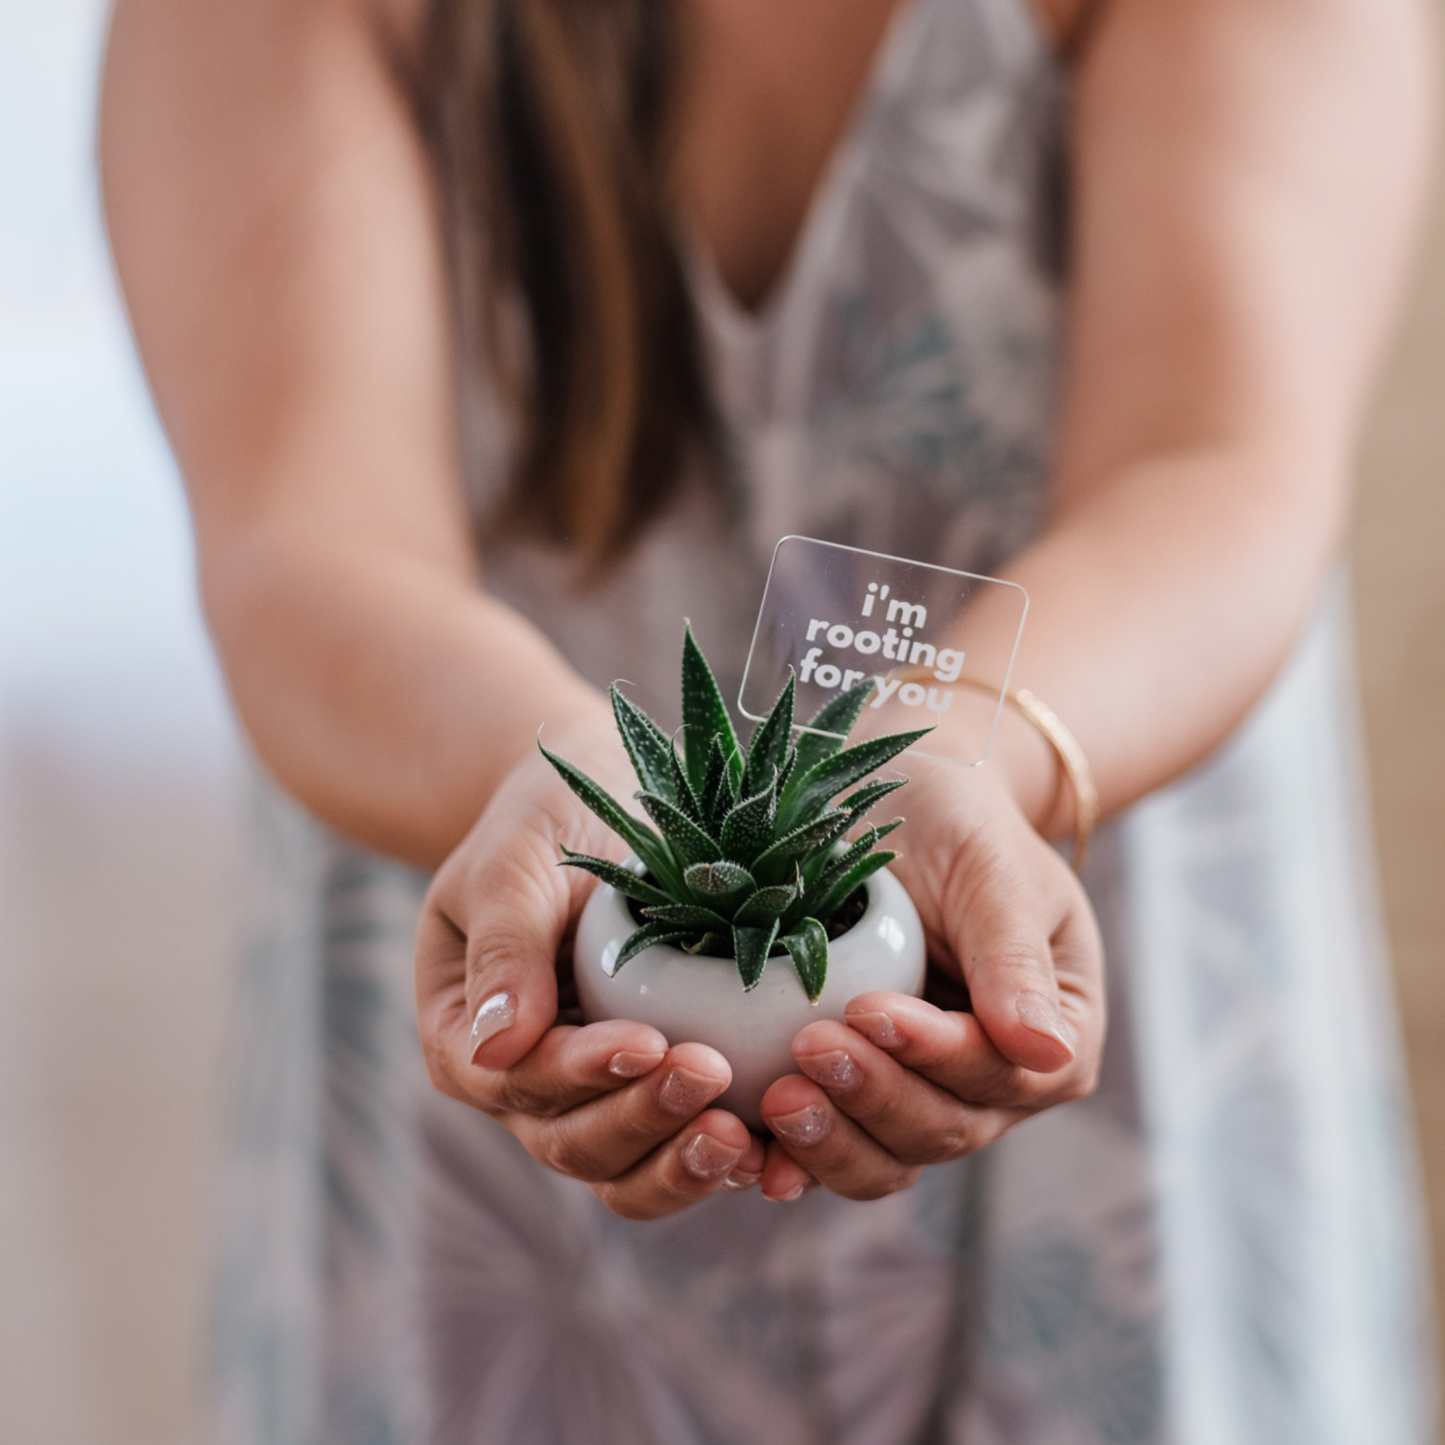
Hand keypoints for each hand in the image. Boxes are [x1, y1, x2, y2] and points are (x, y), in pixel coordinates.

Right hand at [413, 718, 764, 1218]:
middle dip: (642, 1119)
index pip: (517, 1078)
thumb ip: (503, 944)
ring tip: (745, 1139)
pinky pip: (683, 1150)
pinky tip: (775, 1152)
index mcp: (467, 1037)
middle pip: (573, 1142)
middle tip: (712, 1076)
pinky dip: (726, 1161)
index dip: (579, 1072)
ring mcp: (595, 1098)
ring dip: (683, 1164)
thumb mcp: (512, 860)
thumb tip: (495, 1043)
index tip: (646, 1041)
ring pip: (628, 1170)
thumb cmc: (545, 818)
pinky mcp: (657, 1093)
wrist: (602, 801)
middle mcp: (526, 1085)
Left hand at [755, 757, 1104, 1200]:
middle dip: (875, 1097)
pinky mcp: (855, 1099)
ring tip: (777, 1101)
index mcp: (1055, 1038)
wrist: (900, 802)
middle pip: (943, 1129)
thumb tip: (1047, 1053)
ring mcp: (921, 1097)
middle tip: (810, 1047)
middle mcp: (993, 1086)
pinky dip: (795, 1158)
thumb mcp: (997, 872)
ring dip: (832, 1140)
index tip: (870, 1009)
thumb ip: (1015, 959)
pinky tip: (757, 1156)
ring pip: (886, 1158)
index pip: (1002, 1074)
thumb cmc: (961, 826)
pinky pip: (831, 1147)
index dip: (936, 1055)